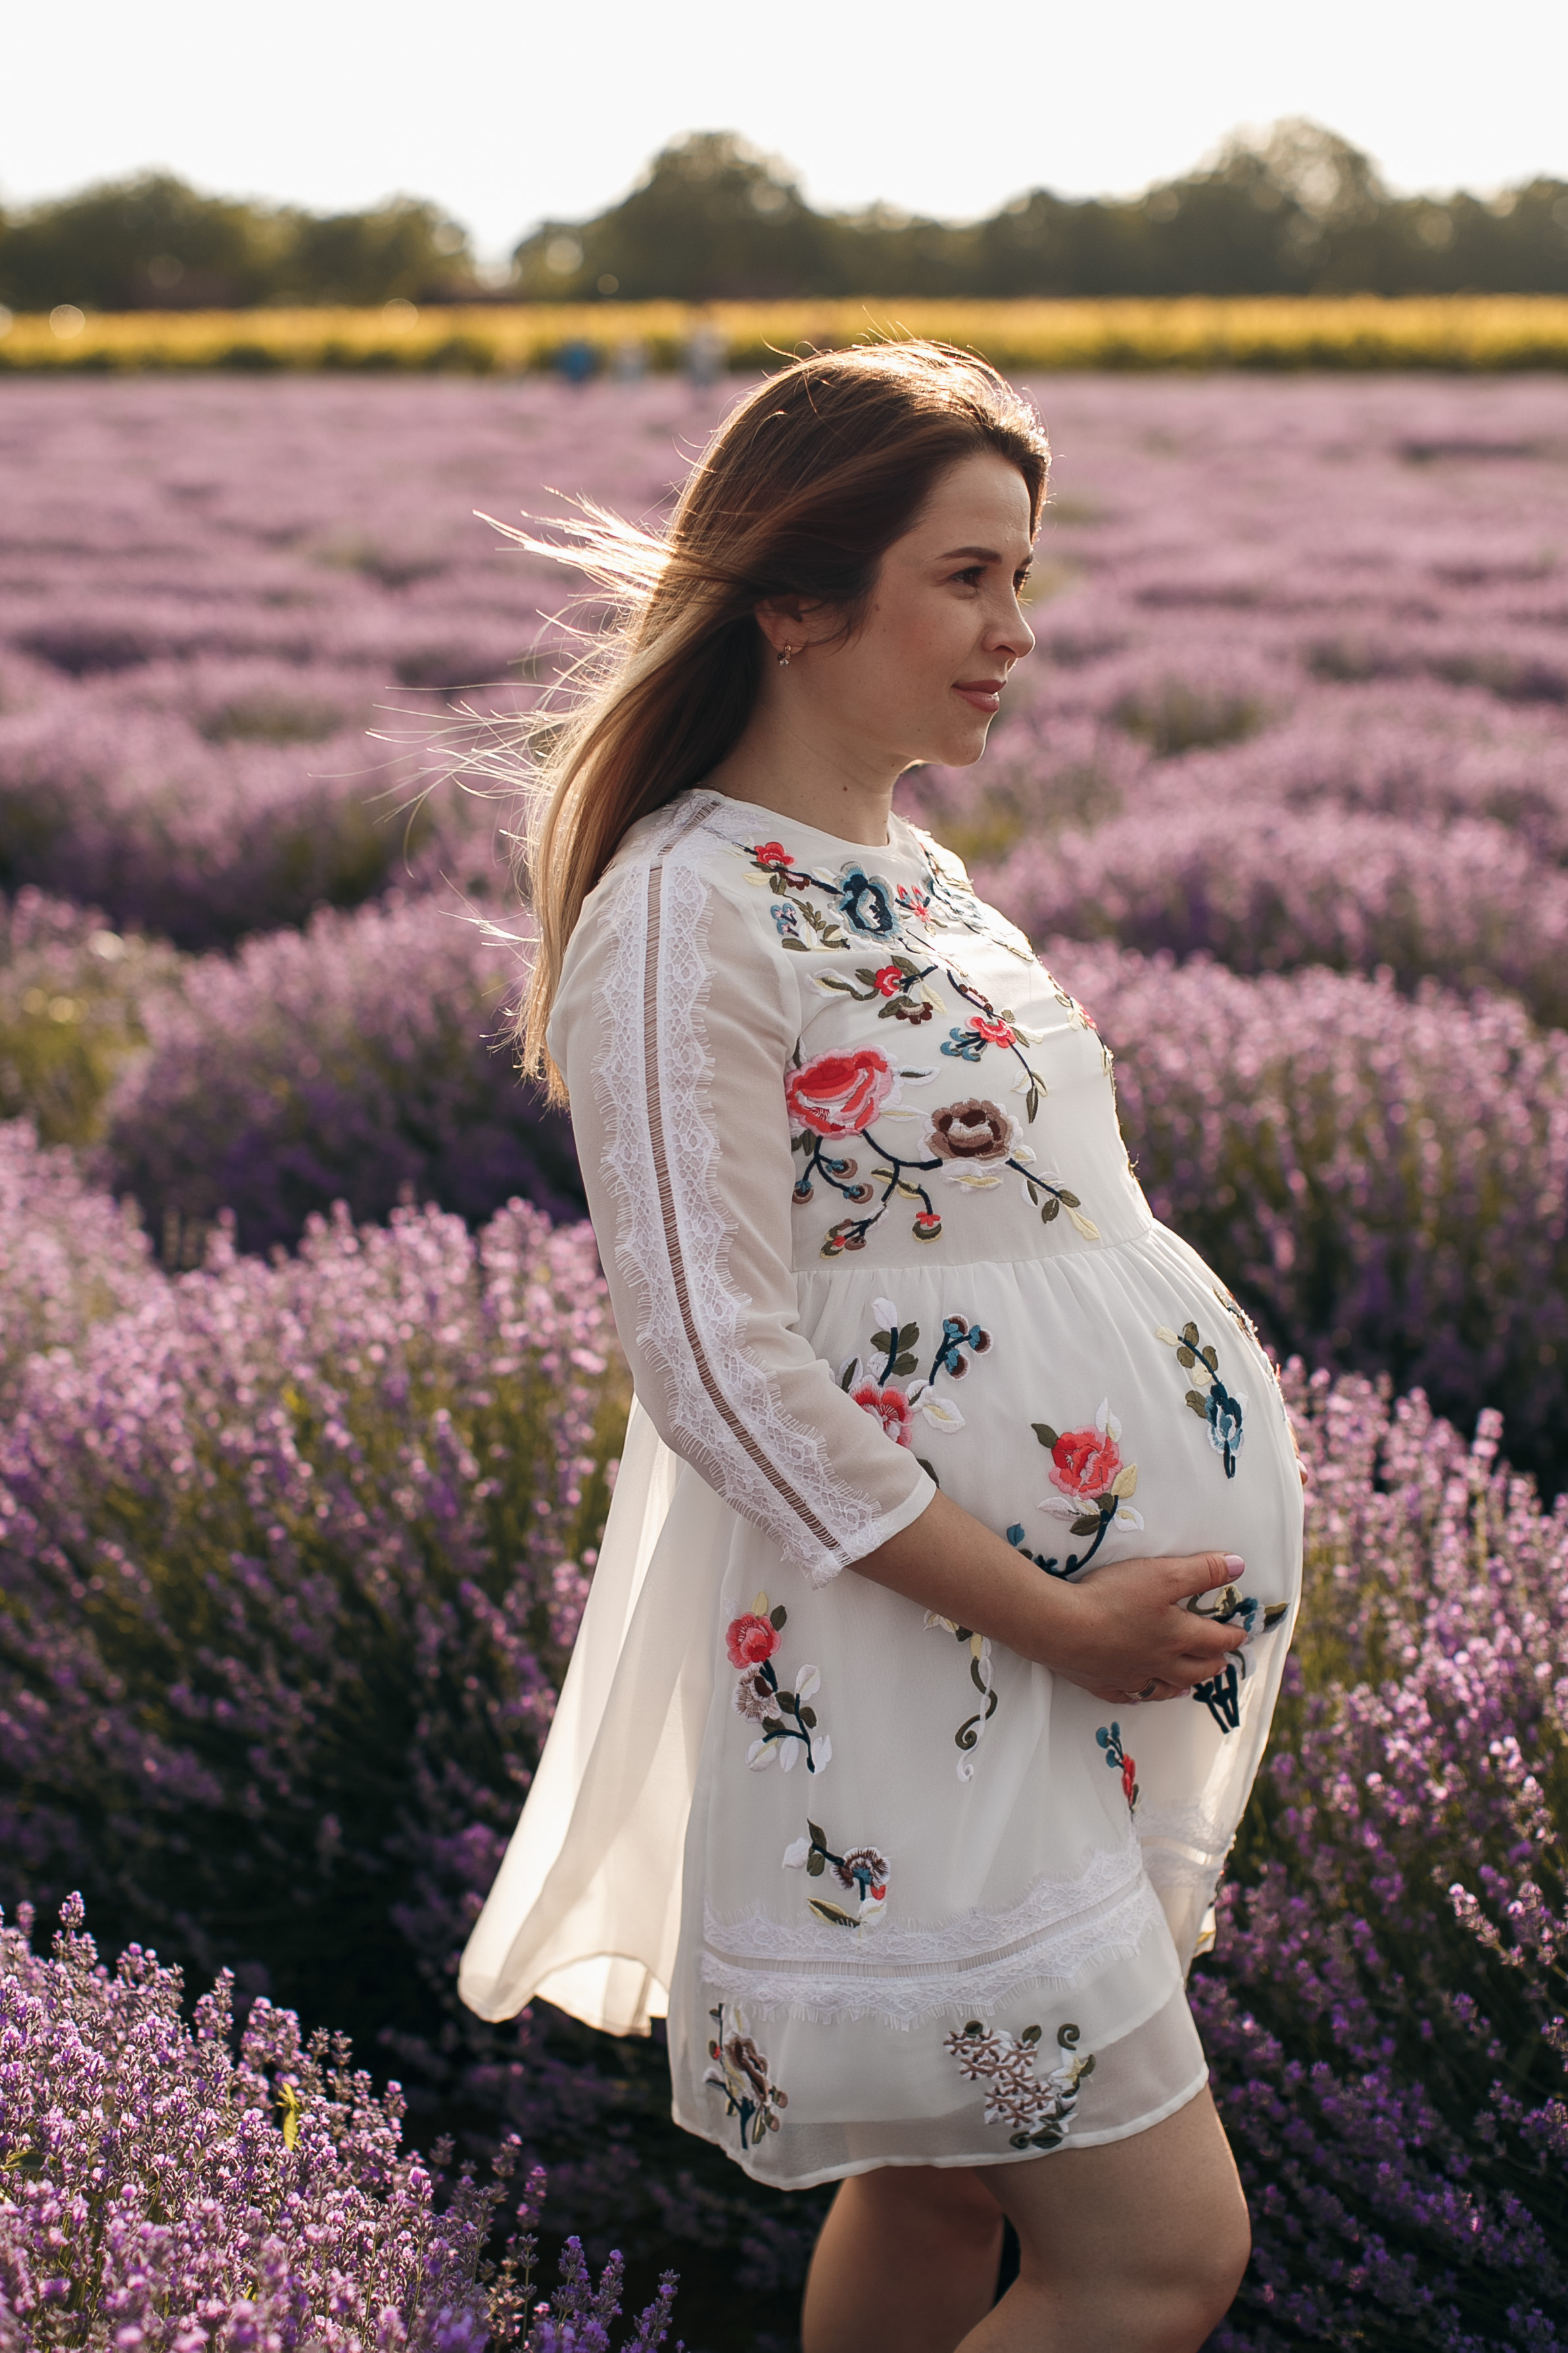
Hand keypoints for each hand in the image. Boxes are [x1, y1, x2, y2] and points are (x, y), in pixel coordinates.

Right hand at [1042, 1551, 1249, 1701]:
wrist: (1062, 1627)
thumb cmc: (1113, 1598)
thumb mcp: (1163, 1574)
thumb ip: (1202, 1570)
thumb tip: (1239, 1566)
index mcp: (1177, 1636)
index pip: (1214, 1639)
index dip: (1230, 1636)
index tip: (1241, 1635)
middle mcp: (1158, 1662)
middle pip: (1193, 1669)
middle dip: (1211, 1665)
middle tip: (1221, 1663)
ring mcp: (1129, 1675)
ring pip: (1163, 1687)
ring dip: (1180, 1686)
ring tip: (1187, 1686)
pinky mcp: (1101, 1682)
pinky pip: (1126, 1695)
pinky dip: (1138, 1696)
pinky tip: (1137, 1694)